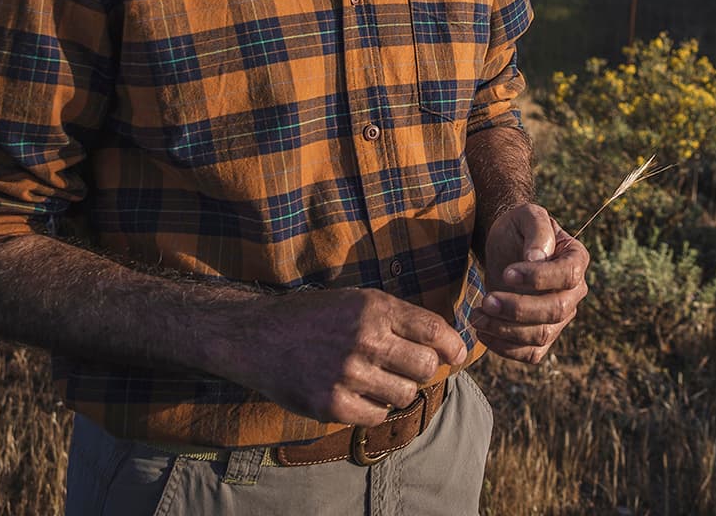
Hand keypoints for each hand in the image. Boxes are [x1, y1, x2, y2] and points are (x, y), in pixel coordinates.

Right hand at [203, 288, 466, 425]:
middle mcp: (365, 339)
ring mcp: (347, 374)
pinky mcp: (330, 404)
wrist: (257, 336)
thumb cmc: (314, 316)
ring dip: (398, 391)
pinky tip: (358, 395)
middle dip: (423, 369)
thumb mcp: (357, 300)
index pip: (434, 331)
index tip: (457, 356)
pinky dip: (374, 409)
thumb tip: (444, 343)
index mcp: (375, 308)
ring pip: (405, 394)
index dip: (453, 346)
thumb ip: (398, 318)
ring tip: (378, 380)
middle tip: (408, 368)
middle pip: (425, 366)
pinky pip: (376, 416)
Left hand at [478, 202, 588, 362]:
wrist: (504, 247)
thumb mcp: (526, 216)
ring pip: (542, 335)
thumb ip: (537, 230)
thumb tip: (538, 259)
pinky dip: (504, 348)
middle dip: (518, 309)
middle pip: (556, 311)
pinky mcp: (542, 335)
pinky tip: (483, 330)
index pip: (568, 275)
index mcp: (576, 259)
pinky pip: (530, 353)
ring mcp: (560, 317)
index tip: (507, 273)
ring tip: (477, 316)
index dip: (539, 278)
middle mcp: (574, 292)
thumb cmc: (517, 228)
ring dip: (506, 329)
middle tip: (485, 300)